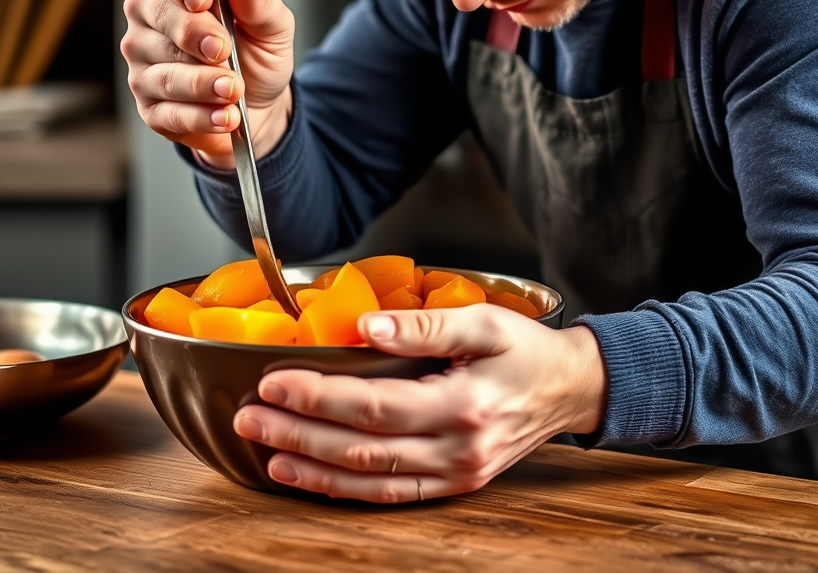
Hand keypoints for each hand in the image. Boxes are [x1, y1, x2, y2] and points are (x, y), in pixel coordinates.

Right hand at [121, 0, 294, 164]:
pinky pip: (167, 110)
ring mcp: (143, 59)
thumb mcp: (273, 28)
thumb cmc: (256, 54)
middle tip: (223, 50)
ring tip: (233, 89)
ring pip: (163, 67)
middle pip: (156, 10)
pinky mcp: (148, 103)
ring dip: (202, 81)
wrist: (258, 105)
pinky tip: (224, 116)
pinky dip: (200, 116)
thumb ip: (260, 4)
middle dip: (193, 32)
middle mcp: (150, 13)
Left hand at [232, 306, 608, 501]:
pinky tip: (312, 476)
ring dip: (312, 468)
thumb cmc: (526, 349)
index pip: (373, 405)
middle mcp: (456, 450)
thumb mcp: (484, 322)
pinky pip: (391, 495)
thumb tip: (367, 328)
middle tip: (249, 416)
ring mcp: (455, 475)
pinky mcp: (454, 485)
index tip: (272, 379)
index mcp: (463, 405)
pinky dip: (345, 490)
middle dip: (297, 432)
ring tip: (265, 449)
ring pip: (369, 480)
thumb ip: (425, 326)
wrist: (569, 389)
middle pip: (360, 448)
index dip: (317, 395)